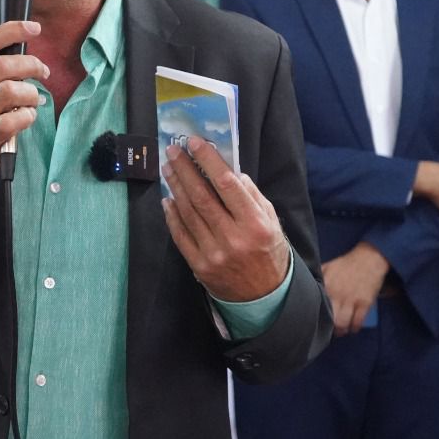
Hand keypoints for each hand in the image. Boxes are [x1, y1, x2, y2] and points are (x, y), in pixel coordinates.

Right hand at [0, 20, 47, 200]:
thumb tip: (16, 53)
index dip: (9, 30)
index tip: (33, 28)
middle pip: (0, 65)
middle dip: (30, 64)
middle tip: (42, 72)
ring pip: (10, 91)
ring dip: (31, 93)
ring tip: (34, 100)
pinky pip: (13, 120)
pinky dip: (27, 116)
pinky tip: (27, 117)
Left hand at [160, 136, 289, 301]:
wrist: (264, 296)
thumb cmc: (269, 251)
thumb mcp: (271, 221)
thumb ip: (252, 196)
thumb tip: (230, 171)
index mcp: (255, 224)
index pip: (228, 185)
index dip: (208, 161)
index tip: (194, 142)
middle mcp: (233, 238)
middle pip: (202, 196)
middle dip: (185, 169)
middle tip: (172, 150)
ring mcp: (214, 253)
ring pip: (188, 213)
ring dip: (175, 187)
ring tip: (168, 169)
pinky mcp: (199, 265)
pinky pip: (180, 235)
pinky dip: (172, 215)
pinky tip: (167, 199)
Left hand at [322, 243, 389, 336]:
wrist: (368, 259)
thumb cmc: (346, 264)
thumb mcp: (327, 268)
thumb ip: (317, 279)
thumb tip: (307, 288)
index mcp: (326, 286)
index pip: (318, 307)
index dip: (316, 317)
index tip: (317, 321)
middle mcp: (337, 294)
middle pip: (331, 320)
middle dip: (330, 328)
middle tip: (331, 330)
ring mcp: (352, 300)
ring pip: (343, 324)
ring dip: (342, 330)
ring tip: (342, 330)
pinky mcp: (365, 303)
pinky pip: (358, 322)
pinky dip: (354, 327)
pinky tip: (353, 327)